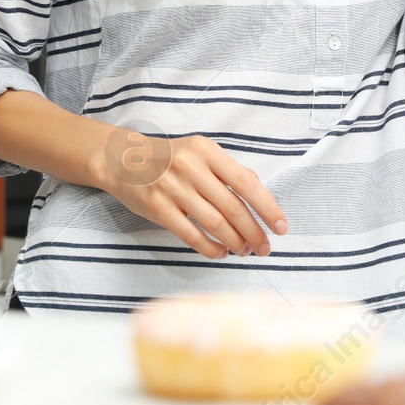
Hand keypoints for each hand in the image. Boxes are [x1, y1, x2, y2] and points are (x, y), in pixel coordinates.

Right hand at [94, 129, 287, 258]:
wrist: (122, 159)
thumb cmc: (171, 158)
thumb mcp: (200, 152)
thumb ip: (228, 172)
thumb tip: (261, 198)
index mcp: (207, 151)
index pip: (246, 182)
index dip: (267, 207)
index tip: (281, 227)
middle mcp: (191, 168)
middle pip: (233, 207)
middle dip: (254, 232)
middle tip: (265, 248)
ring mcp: (173, 189)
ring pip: (215, 223)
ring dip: (235, 242)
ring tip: (245, 251)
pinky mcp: (158, 209)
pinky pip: (191, 236)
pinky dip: (211, 249)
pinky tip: (221, 253)